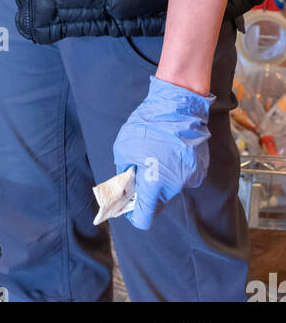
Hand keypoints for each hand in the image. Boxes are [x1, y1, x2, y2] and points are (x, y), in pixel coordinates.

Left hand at [112, 75, 213, 229]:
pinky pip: (183, 177)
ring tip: (158, 153)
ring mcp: (190, 179)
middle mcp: (174, 186)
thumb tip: (125, 188)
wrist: (178, 105)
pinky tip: (172, 150)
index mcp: (154, 183)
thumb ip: (125, 173)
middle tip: (142, 169)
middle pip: (158, 201)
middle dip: (148, 190)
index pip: (144, 217)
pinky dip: (175, 169)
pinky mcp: (199, 170)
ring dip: (162, 177)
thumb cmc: (147, 125)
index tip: (130, 207)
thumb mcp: (123, 148)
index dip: (135, 214)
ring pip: (170, 187)